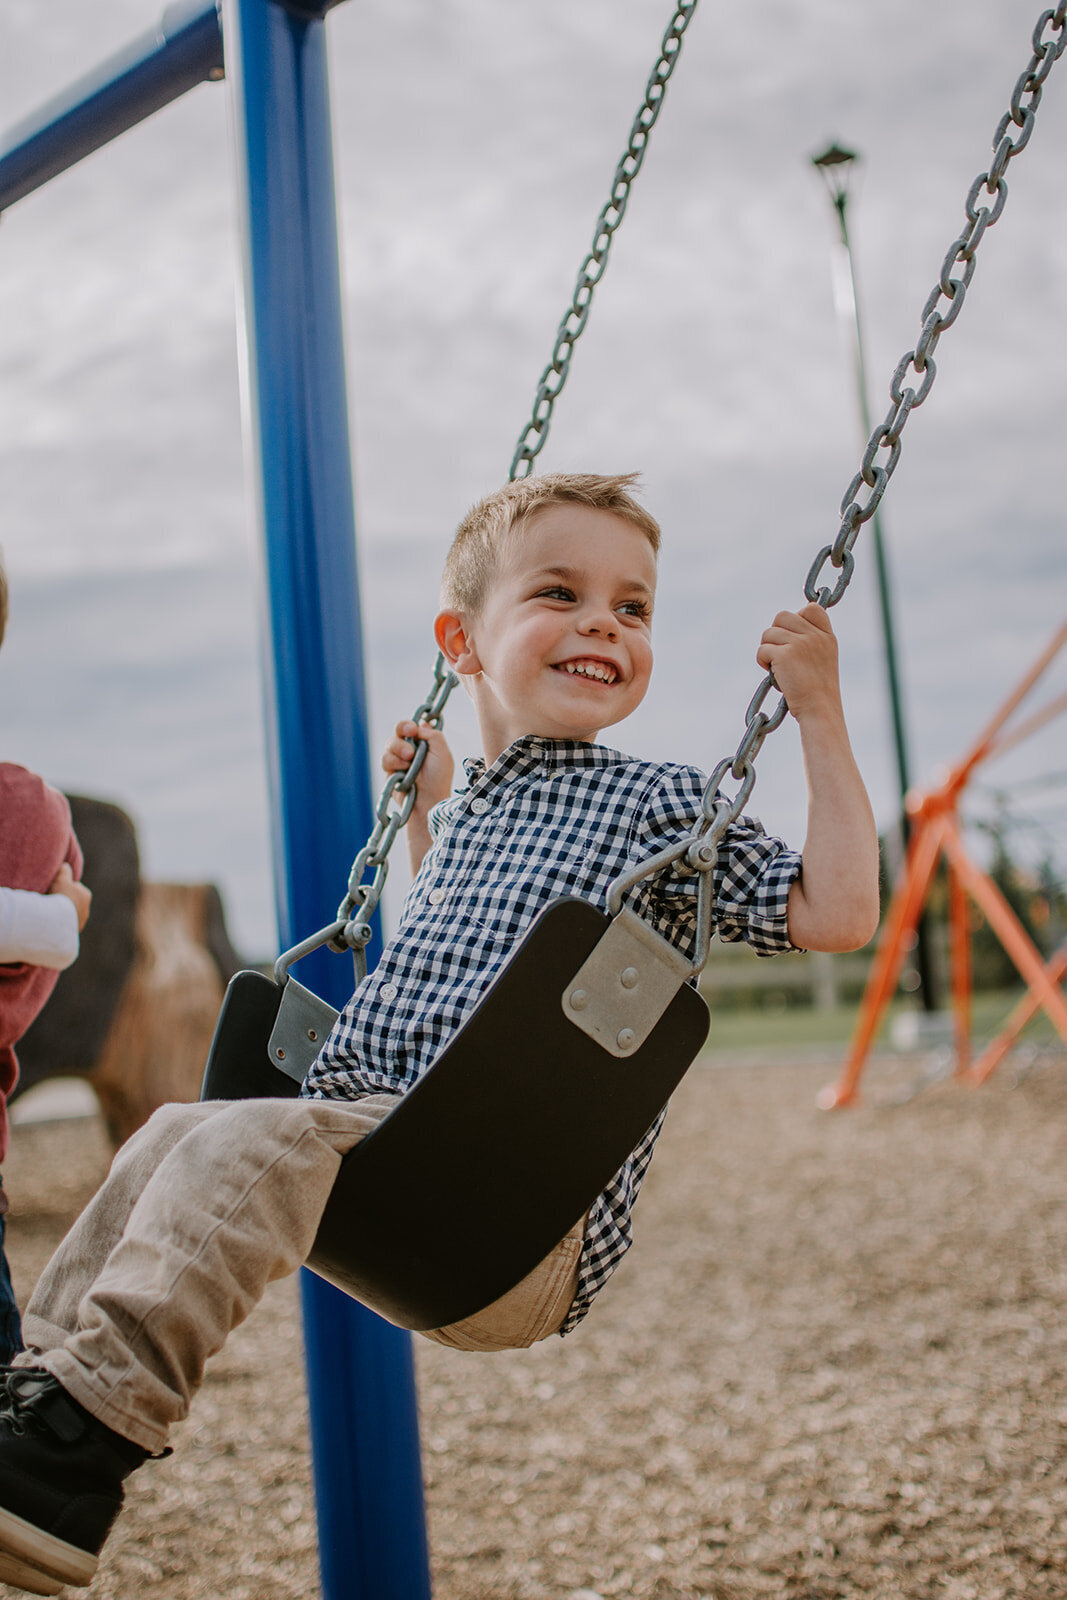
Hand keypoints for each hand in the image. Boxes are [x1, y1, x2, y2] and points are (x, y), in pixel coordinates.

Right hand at [49, 862, 91, 930]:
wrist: (56, 920)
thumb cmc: (60, 896)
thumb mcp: (61, 877)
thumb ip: (64, 870)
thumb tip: (65, 866)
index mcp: (86, 895)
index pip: (73, 887)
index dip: (62, 886)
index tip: (53, 889)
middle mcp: (86, 909)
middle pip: (71, 901)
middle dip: (62, 900)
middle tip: (50, 900)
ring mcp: (80, 922)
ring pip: (68, 914)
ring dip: (60, 912)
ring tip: (48, 912)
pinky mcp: (72, 933)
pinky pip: (64, 925)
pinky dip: (58, 923)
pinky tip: (50, 921)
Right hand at [382, 721, 454, 814]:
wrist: (427, 800)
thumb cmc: (438, 779)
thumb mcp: (443, 752)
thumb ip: (432, 734)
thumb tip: (418, 726)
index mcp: (425, 742)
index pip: (414, 725)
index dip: (411, 724)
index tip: (413, 729)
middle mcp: (412, 748)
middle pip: (399, 729)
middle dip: (402, 729)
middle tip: (409, 734)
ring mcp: (400, 759)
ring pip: (390, 743)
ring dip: (399, 749)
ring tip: (408, 760)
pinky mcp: (390, 770)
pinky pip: (385, 758)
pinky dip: (393, 762)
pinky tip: (403, 771)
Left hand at [755, 604, 841, 722]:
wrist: (819, 709)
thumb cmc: (817, 690)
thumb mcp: (824, 657)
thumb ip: (811, 639)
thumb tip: (785, 626)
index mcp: (827, 635)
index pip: (811, 608)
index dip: (797, 618)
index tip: (794, 638)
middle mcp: (815, 636)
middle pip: (782, 616)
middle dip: (775, 634)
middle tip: (779, 653)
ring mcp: (800, 643)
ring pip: (768, 632)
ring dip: (768, 649)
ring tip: (778, 667)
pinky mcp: (784, 655)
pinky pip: (762, 649)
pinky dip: (763, 661)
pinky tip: (774, 674)